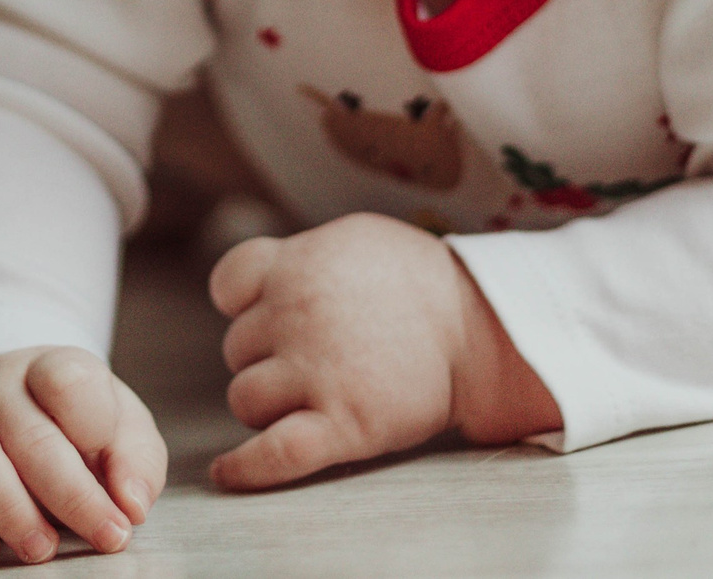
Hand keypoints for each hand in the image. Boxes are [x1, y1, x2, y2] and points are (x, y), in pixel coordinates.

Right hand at [0, 346, 167, 564]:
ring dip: (7, 510)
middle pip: (28, 434)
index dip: (97, 432)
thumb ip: (136, 460)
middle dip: (71, 496)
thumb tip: (132, 504)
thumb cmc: (70, 427)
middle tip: (104, 537)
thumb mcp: (119, 428)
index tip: (124, 489)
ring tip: (41, 548)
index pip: (68, 380)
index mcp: (49, 368)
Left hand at [206, 212, 556, 489]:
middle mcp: (296, 313)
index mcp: (298, 264)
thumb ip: (302, 256)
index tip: (268, 314)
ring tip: (315, 396)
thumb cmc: (421, 283)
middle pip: (238, 348)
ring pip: (246, 399)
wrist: (484, 327)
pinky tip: (229, 474)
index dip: (244, 304)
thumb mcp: (354, 240)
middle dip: (268, 357)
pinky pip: (274, 453)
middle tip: (320, 359)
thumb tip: (268, 275)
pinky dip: (246, 468)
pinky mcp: (343, 424)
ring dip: (269, 404)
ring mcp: (316, 370)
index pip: (229, 285)